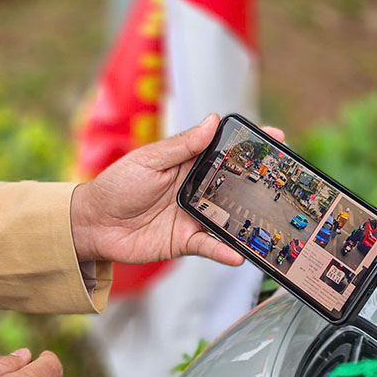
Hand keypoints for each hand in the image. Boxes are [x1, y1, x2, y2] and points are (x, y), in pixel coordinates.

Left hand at [71, 114, 285, 265]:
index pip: (224, 151)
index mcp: (187, 163)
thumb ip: (181, 145)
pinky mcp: (185, 240)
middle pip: (234, 184)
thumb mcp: (148, 160)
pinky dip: (224, 250)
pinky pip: (210, 245)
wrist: (93, 224)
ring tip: (269, 218)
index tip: (275, 137)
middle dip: (259, 181)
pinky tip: (238, 254)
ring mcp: (193, 216)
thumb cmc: (116, 186)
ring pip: (228, 217)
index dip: (249, 146)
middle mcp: (196, 189)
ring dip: (247, 219)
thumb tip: (212, 122)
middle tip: (283, 178)